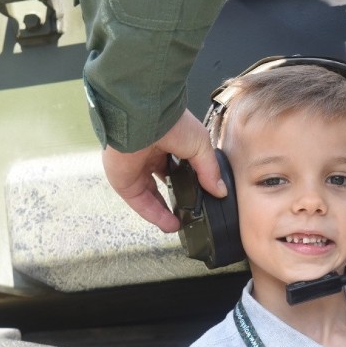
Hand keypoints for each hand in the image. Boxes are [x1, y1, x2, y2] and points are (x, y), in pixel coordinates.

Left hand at [102, 108, 226, 232]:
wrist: (144, 121)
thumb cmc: (171, 123)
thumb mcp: (201, 146)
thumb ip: (209, 170)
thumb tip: (220, 190)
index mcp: (168, 142)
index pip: (178, 166)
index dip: (189, 181)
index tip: (201, 195)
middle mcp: (150, 155)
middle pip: (163, 183)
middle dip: (176, 197)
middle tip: (190, 212)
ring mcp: (136, 169)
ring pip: (151, 197)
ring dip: (165, 212)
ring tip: (180, 225)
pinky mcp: (125, 182)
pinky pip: (141, 203)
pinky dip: (155, 215)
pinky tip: (170, 224)